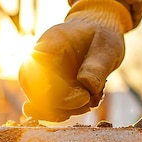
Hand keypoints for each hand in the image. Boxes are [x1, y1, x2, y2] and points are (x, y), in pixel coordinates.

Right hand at [19, 0, 131, 121]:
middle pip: (34, 93)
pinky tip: (87, 101)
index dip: (54, 93)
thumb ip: (97, 66)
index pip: (36, 74)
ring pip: (42, 104)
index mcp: (49, 46)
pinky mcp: (50, 88)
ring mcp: (42, 77)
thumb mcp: (107, 46)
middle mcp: (39, 63)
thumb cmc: (102, 34)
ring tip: (91, 99)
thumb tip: (87, 86)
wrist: (96, 30)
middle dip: (61, 105)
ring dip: (66, 110)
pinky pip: (52, 106)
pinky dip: (69, 110)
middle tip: (88, 100)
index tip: (84, 98)